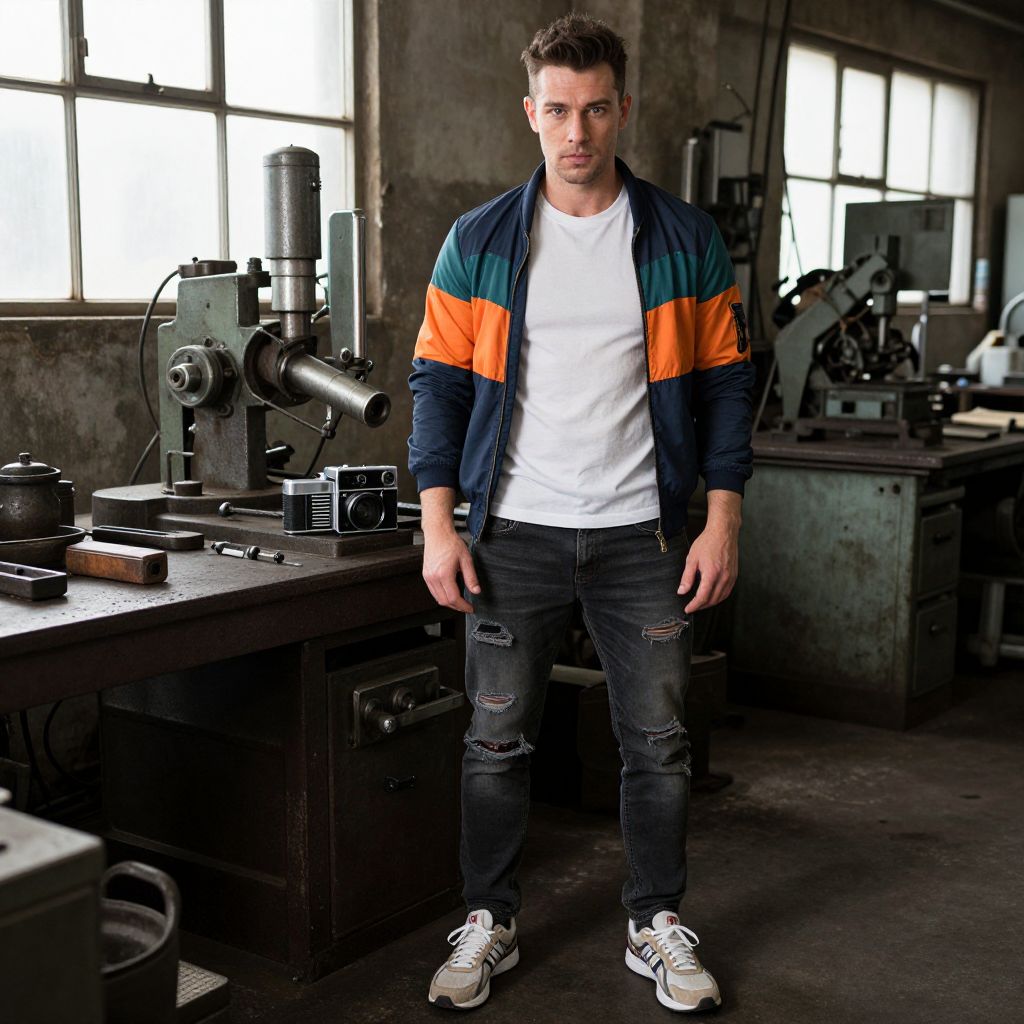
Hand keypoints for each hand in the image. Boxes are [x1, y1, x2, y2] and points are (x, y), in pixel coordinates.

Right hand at [422, 529, 479, 612]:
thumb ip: (471, 577)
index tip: (470, 608)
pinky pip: (433, 591)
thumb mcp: (466, 559)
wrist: (438, 533)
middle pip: (444, 601)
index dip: (463, 606)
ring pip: (438, 598)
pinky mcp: (426, 575)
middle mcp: (433, 577)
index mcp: (444, 574)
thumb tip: (476, 591)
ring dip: (449, 603)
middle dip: (457, 607)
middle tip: (466, 607)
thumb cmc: (451, 543)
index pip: (453, 598)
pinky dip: (442, 596)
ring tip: (460, 601)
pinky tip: (450, 593)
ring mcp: (428, 577)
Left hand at [678, 490, 741, 613]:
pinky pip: (727, 591)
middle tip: (692, 607)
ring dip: (710, 603)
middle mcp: (723, 577)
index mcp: (712, 574)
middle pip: (712, 600)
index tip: (687, 609)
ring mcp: (731, 577)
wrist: (723, 532)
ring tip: (700, 604)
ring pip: (721, 597)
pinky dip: (719, 597)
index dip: (694, 606)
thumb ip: (687, 577)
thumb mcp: (692, 559)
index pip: (702, 597)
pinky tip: (712, 596)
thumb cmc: (707, 543)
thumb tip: (682, 591)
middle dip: (701, 606)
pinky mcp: (734, 575)